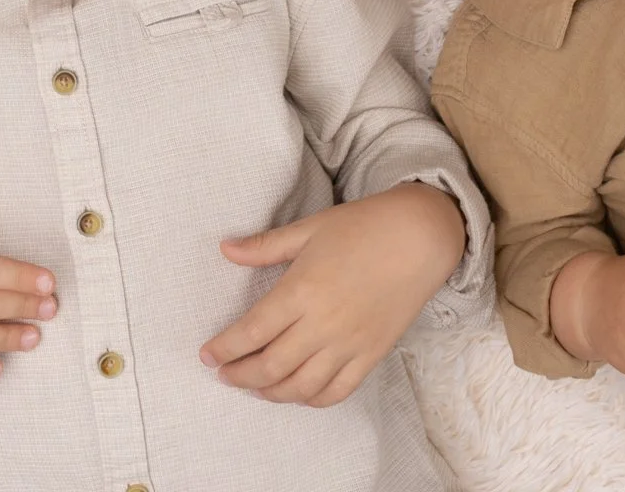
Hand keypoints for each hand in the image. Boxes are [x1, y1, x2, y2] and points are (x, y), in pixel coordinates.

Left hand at [200, 183, 466, 406]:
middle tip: (223, 374)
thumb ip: (265, 246)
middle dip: (240, 375)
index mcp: (302, 290)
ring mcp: (349, 344)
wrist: (418, 237)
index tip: (207, 355)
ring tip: (253, 386)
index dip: (225, 348)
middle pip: (271, 366)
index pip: (253, 331)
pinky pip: (337, 391)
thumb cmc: (362, 226)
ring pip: (301, 387)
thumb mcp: (309, 228)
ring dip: (271, 393)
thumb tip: (226, 249)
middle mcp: (323, 324)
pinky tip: (296, 392)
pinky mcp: (371, 355)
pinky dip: (312, 399)